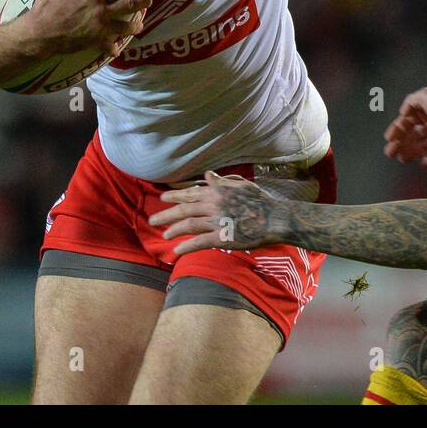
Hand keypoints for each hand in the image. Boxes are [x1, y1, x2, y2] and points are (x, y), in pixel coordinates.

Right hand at [24, 0, 150, 56]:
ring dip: (133, 26)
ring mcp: (101, 28)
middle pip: (129, 4)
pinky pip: (109, 47)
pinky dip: (113, 49)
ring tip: (139, 25)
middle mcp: (102, 11)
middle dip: (141, 1)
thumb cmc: (47, 8)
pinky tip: (116, 50)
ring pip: (124, 28)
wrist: (41, 34)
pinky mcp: (95, 43)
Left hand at [150, 171, 280, 255]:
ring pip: (189, 225)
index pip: (190, 193)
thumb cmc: (260, 201)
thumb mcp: (241, 185)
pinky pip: (200, 242)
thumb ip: (222, 182)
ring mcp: (217, 221)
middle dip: (166, 214)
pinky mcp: (222, 238)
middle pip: (184, 209)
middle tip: (153, 219)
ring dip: (174, 230)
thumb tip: (208, 175)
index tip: (162, 198)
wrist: (274, 219)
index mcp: (217, 192)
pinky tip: (176, 251)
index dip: (175, 196)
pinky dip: (186, 246)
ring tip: (164, 235)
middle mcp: (213, 204)